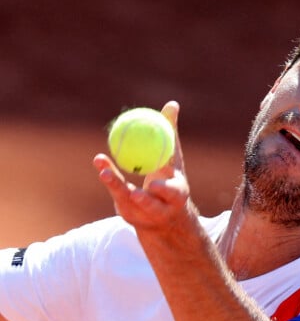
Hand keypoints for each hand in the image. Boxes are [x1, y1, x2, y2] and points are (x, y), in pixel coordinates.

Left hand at [93, 101, 191, 231]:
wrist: (165, 215)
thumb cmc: (170, 178)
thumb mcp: (172, 158)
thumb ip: (170, 133)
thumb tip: (172, 104)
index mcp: (176, 195)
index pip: (171, 191)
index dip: (163, 190)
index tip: (153, 185)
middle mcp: (161, 209)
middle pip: (151, 205)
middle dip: (142, 201)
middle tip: (131, 190)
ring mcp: (142, 214)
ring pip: (128, 202)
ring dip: (116, 186)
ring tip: (104, 172)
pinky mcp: (128, 214)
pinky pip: (117, 196)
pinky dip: (111, 180)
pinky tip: (102, 167)